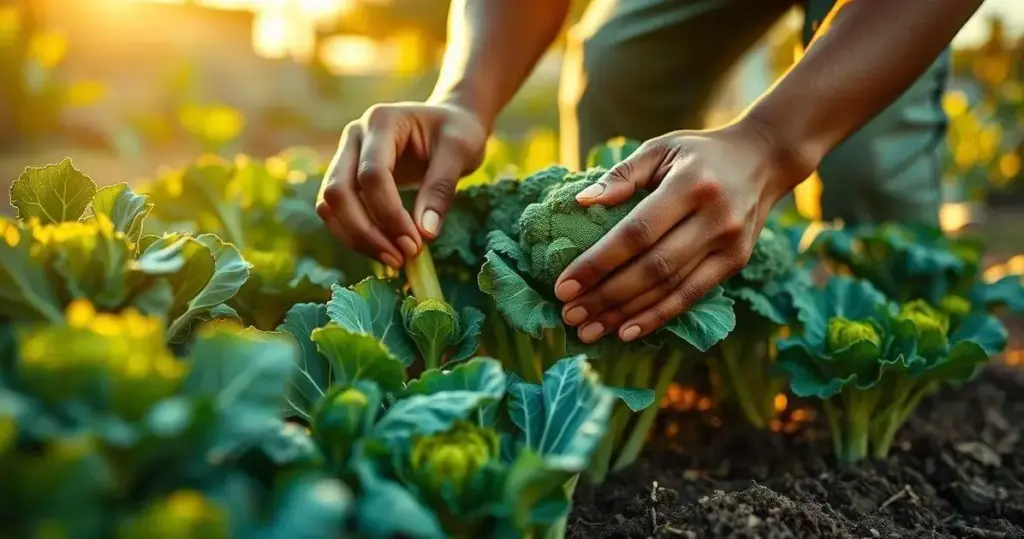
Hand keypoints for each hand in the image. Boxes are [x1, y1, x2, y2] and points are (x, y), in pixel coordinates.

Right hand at [316, 101, 487, 267]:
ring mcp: (345, 156)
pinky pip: (336, 212)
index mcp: (381, 121)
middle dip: (366, 232)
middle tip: (401, 259)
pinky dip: (355, 236)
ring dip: (357, 239)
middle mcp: (354, 136)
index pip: (372, 174)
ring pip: (330, 206)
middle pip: (338, 191)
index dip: (389, 214)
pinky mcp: (346, 178)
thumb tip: (425, 233)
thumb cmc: (458, 131)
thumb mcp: (460, 151)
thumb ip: (441, 189)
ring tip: (395, 261)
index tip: (415, 244)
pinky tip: (385, 251)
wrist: (450, 121)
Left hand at [554, 121, 804, 343]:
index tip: (564, 285)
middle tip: (569, 314)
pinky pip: (691, 296)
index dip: (599, 262)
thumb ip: (622, 174)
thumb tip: (582, 203)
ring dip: (626, 314)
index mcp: (691, 184)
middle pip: (652, 267)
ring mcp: (730, 244)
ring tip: (589, 330)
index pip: (637, 232)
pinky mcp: (736, 262)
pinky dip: (658, 316)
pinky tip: (627, 331)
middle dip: (606, 296)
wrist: (764, 159)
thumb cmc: (700, 153)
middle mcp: (714, 217)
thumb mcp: (661, 148)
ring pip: (671, 288)